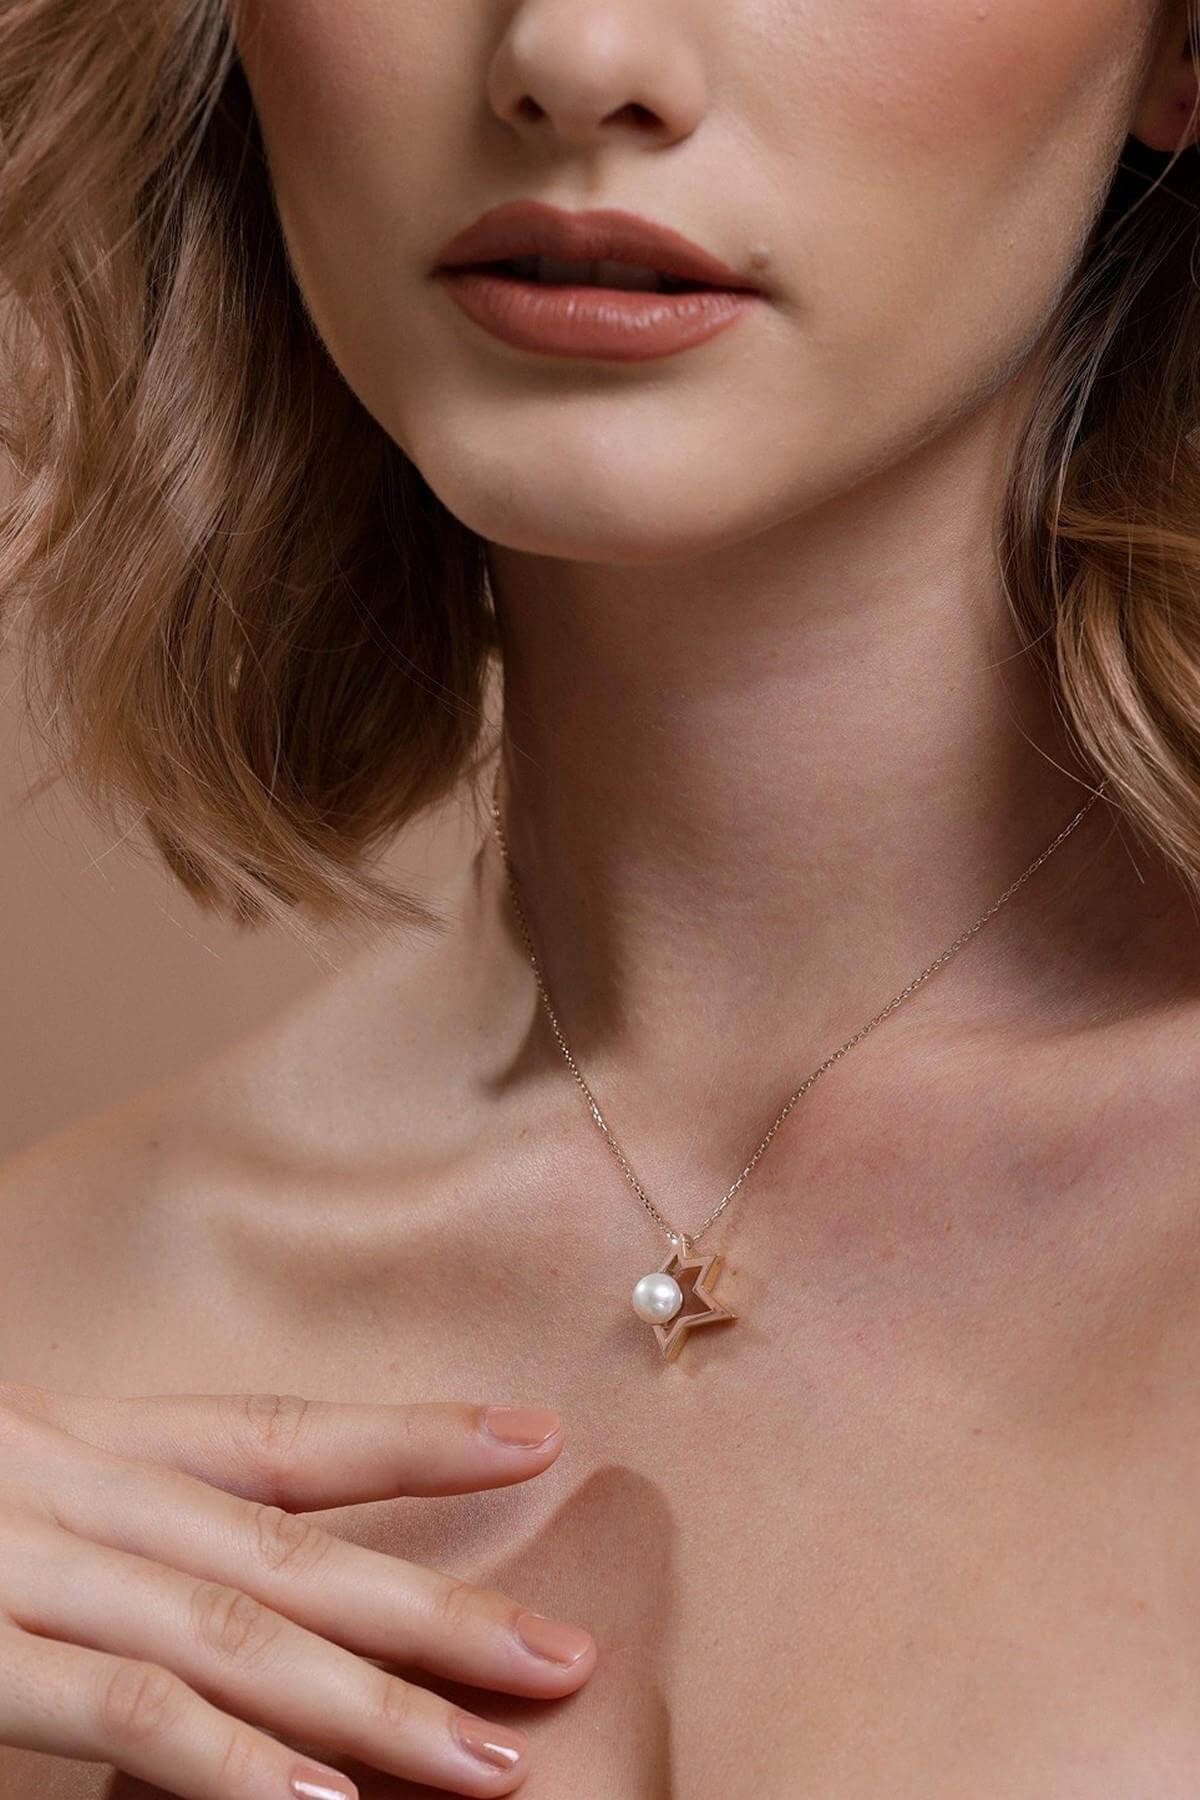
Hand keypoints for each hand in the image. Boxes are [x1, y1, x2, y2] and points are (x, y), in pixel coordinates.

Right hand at [0, 1381, 595, 1797]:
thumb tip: (252, 1601)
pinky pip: (124, 1707)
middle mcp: (73, 1487)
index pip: (280, 1434)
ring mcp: (22, 1566)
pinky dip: (233, 1757)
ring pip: (232, 1630)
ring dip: (374, 1702)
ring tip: (490, 1761)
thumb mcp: (13, 1501)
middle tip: (565, 1656)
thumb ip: (125, 1540)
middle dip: (437, 1609)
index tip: (537, 1440)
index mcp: (92, 1443)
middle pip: (287, 1548)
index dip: (414, 1441)